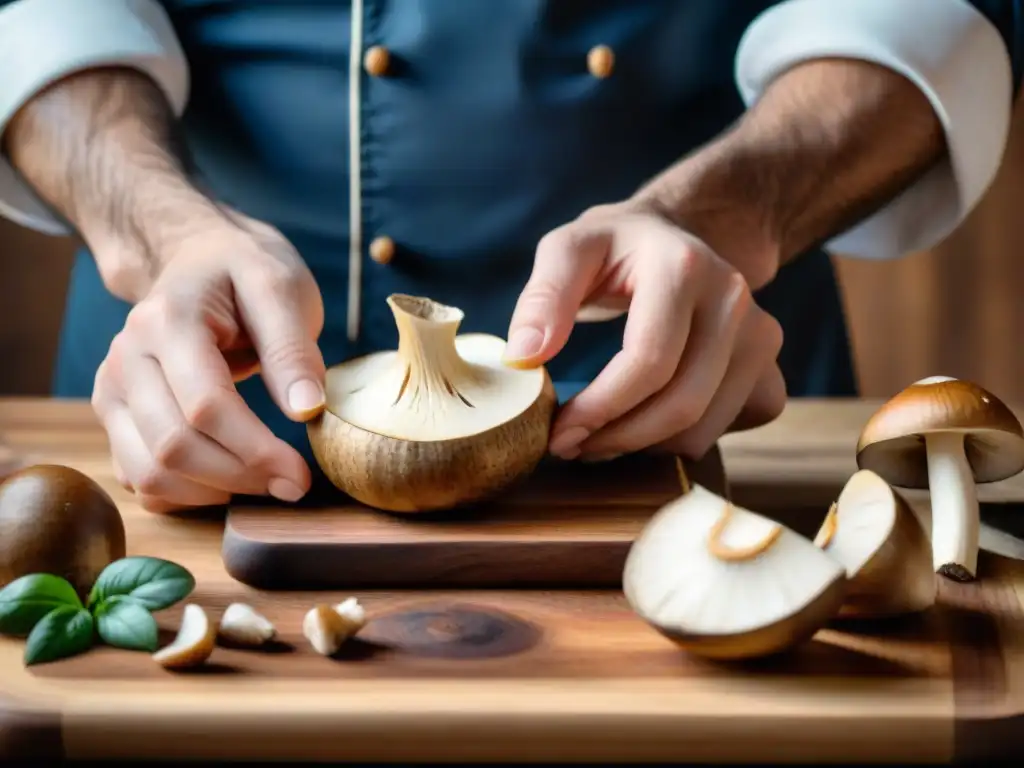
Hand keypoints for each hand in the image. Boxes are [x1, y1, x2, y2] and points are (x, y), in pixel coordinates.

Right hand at [91, 212, 325, 512]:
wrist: (197, 257)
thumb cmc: (244, 270)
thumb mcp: (282, 288)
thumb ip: (292, 349)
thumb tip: (306, 411)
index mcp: (167, 322)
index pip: (206, 407)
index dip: (255, 451)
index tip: (301, 474)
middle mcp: (126, 359)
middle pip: (173, 447)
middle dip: (239, 477)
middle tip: (292, 485)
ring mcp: (112, 390)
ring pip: (148, 472)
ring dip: (211, 493)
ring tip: (263, 483)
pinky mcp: (114, 415)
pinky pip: (137, 477)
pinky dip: (182, 494)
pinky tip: (226, 481)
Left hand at [505, 201, 786, 461]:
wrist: (681, 237)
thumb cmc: (617, 248)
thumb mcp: (569, 250)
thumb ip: (542, 298)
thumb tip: (524, 358)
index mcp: (684, 267)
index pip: (648, 361)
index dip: (600, 408)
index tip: (557, 432)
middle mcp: (734, 301)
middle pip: (681, 404)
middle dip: (618, 438)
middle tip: (570, 446)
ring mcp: (761, 337)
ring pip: (703, 429)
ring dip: (643, 447)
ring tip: (598, 437)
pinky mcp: (769, 370)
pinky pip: (726, 431)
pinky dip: (679, 442)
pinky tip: (644, 423)